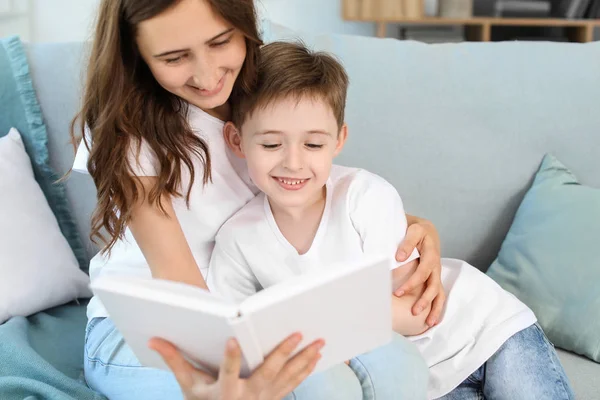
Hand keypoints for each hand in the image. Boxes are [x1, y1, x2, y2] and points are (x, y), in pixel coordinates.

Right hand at [148, 334, 323, 399]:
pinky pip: (293, 384)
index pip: (226, 373)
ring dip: (304, 360)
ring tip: (318, 342)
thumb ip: (175, 361)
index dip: (229, 357)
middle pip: (267, 373)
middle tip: (297, 334)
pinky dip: (306, 370)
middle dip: (283, 353)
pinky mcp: (274, 399)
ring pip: (287, 378)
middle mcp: (247, 397)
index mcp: (223, 393)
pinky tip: (316, 356)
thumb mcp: (188, 385)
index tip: (232, 339)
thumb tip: (154, 339)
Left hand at [394, 216, 445, 326]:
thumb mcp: (413, 230)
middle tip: (413, 312)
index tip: (398, 292)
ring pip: (439, 293)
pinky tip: (432, 320)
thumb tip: (399, 257)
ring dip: (434, 308)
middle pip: (433, 286)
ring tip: (427, 323)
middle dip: (424, 300)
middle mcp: (436, 267)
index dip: (412, 283)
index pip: (423, 272)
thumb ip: (407, 243)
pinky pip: (439, 295)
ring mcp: (437, 274)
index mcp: (431, 254)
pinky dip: (437, 308)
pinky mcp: (435, 278)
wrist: (426, 230)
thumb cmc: (417, 230)